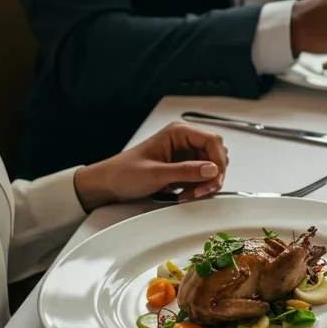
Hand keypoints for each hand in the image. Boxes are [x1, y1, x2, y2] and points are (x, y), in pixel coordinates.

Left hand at [74, 121, 228, 208]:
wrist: (108, 185)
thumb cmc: (124, 173)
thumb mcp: (156, 174)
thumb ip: (186, 171)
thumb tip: (212, 170)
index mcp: (178, 132)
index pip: (213, 141)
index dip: (219, 161)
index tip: (216, 179)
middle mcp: (184, 140)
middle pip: (216, 155)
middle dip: (212, 175)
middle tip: (202, 191)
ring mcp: (185, 154)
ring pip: (211, 168)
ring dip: (205, 184)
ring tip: (189, 195)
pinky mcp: (183, 167)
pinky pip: (201, 177)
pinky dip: (198, 188)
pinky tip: (184, 195)